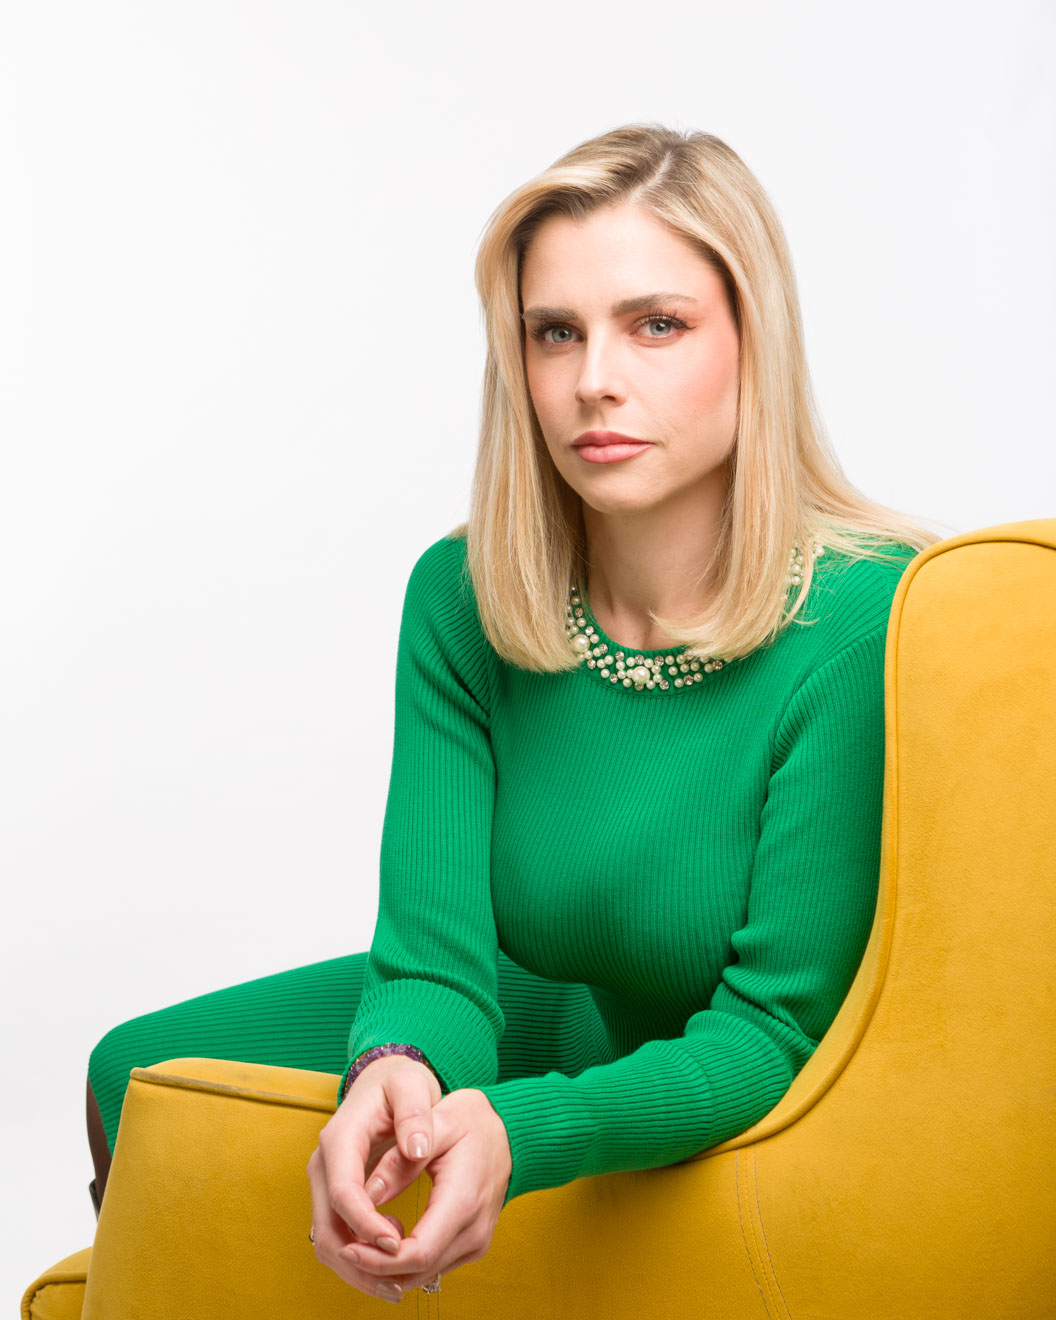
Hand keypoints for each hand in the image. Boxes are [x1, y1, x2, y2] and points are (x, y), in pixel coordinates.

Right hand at [307, 1054, 440, 1301]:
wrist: (382, 1080)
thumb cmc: (399, 1082)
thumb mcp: (411, 1085)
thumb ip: (415, 1113)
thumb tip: (417, 1150)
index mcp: (340, 1139)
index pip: (344, 1193)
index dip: (367, 1224)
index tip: (397, 1244)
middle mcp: (324, 1165)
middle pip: (328, 1228)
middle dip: (359, 1261)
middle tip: (398, 1282)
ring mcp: (326, 1182)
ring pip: (329, 1240)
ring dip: (358, 1268)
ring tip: (399, 1283)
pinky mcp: (335, 1196)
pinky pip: (339, 1236)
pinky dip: (360, 1257)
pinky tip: (394, 1258)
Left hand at [342, 1087, 511, 1294]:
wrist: (513, 1132)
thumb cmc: (476, 1121)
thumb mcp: (439, 1123)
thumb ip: (402, 1160)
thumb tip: (367, 1193)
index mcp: (463, 1201)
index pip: (415, 1253)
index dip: (376, 1258)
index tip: (347, 1245)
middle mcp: (473, 1232)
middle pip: (415, 1272)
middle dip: (374, 1267)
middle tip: (342, 1246)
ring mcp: (475, 1243)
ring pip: (422, 1276)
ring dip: (386, 1268)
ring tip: (357, 1243)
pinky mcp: (472, 1245)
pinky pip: (433, 1266)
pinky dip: (404, 1262)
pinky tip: (385, 1238)